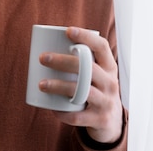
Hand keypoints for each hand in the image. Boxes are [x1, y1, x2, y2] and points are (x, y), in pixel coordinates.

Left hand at [38, 27, 122, 143]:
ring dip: (59, 86)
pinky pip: (79, 116)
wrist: (111, 122)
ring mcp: (107, 102)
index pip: (102, 47)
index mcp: (110, 67)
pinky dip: (63, 112)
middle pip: (88, 68)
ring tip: (41, 84)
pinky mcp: (100, 119)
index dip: (86, 37)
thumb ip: (81, 61)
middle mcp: (111, 83)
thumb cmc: (95, 89)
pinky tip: (52, 108)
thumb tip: (46, 41)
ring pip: (83, 91)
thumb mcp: (97, 74)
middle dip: (63, 61)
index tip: (67, 31)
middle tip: (42, 58)